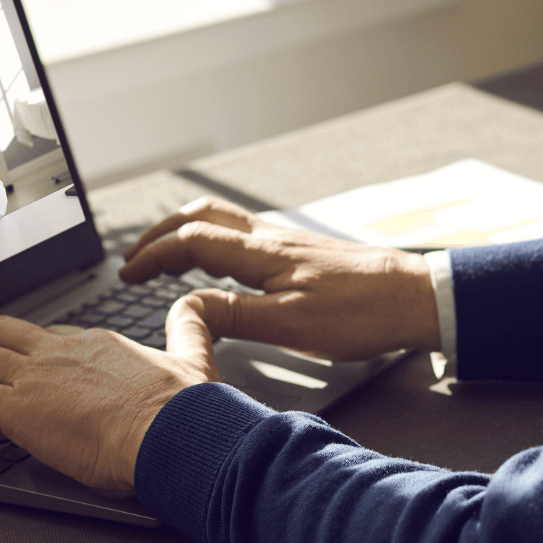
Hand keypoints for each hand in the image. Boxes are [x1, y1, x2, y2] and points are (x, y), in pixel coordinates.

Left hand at [0, 311, 217, 490]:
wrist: (173, 432)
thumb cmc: (183, 409)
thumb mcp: (192, 354)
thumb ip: (189, 326)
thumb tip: (193, 306)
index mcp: (96, 342)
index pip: (46, 338)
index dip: (26, 356)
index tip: (21, 376)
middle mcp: (60, 352)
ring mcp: (37, 377)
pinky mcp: (20, 410)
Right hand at [120, 195, 440, 360]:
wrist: (416, 297)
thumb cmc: (363, 313)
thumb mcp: (293, 325)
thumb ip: (236, 316)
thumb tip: (186, 309)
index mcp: (263, 254)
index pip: (192, 241)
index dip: (153, 255)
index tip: (127, 274)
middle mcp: (271, 239)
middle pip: (203, 217)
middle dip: (162, 233)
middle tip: (136, 258)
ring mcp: (287, 241)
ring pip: (224, 219)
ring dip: (187, 230)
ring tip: (166, 254)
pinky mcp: (301, 251)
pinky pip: (244, 233)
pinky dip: (214, 239)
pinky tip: (219, 263)